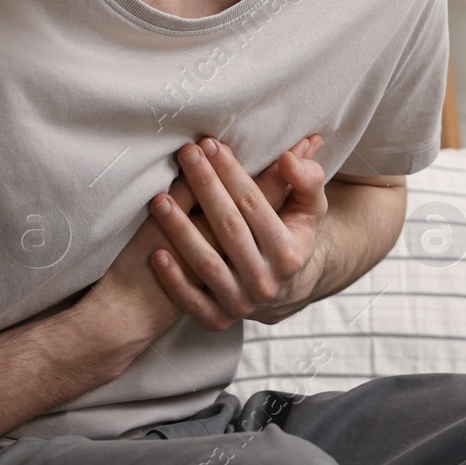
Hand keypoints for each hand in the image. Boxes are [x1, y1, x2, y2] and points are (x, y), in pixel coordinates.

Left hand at [148, 134, 328, 330]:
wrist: (281, 290)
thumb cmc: (289, 236)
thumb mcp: (309, 209)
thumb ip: (307, 180)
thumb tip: (288, 158)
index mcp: (289, 253)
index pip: (255, 205)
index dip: (232, 173)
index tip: (211, 145)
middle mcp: (266, 282)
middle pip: (229, 228)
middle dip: (205, 187)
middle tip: (185, 155)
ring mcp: (241, 303)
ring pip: (206, 264)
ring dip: (180, 230)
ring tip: (159, 198)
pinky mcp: (217, 320)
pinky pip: (191, 301)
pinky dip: (173, 280)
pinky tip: (156, 252)